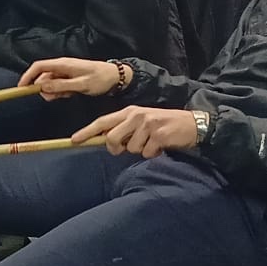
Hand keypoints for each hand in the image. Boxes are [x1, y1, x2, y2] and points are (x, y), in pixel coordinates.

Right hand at [19, 57, 120, 97]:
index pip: (39, 67)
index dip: (27, 76)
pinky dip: (60, 92)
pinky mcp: (68, 78)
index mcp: (63, 64)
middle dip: (43, 88)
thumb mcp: (81, 85)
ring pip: (49, 83)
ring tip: (67, 95)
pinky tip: (70, 94)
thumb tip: (42, 87)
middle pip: (42, 76)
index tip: (21, 88)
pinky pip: (58, 85)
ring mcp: (65, 72)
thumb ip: (61, 86)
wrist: (115, 77)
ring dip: (53, 91)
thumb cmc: (100, 78)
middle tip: (51, 98)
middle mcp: (61, 66)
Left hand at [79, 105, 198, 157]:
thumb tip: (107, 141)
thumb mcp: (141, 122)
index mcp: (129, 112)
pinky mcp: (158, 135)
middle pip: (111, 139)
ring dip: (141, 151)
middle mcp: (136, 115)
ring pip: (130, 149)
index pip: (102, 121)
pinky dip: (153, 153)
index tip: (74, 140)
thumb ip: (124, 129)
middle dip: (117, 149)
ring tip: (152, 142)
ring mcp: (147, 124)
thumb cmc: (163, 126)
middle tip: (128, 148)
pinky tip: (161, 145)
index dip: (87, 131)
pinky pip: (146, 153)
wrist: (192, 124)